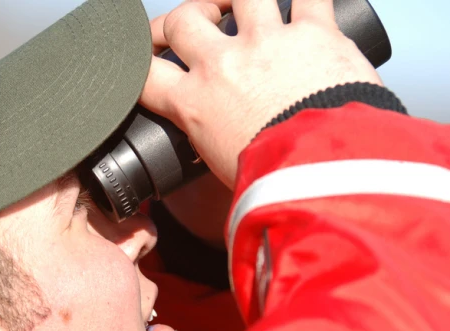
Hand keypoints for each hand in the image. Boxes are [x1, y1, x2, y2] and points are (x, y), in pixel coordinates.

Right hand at [141, 0, 382, 187]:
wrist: (323, 170)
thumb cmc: (273, 181)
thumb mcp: (220, 169)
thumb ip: (211, 149)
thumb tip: (214, 159)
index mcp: (192, 103)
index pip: (144, 74)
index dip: (138, 65)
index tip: (147, 64)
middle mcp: (221, 64)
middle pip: (181, 20)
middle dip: (179, 20)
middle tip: (192, 26)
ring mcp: (266, 42)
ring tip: (241, 5)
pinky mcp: (313, 32)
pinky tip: (299, 2)